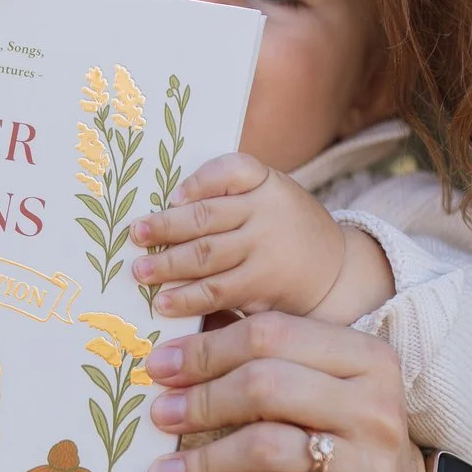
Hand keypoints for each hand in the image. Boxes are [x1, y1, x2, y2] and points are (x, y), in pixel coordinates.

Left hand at [129, 152, 391, 323]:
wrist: (337, 271)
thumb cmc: (286, 230)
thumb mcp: (271, 198)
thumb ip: (230, 196)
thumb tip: (165, 207)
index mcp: (267, 183)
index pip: (234, 169)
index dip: (201, 181)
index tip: (174, 195)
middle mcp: (266, 213)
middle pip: (207, 215)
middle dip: (166, 226)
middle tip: (135, 234)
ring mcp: (265, 250)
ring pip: (207, 254)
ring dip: (168, 264)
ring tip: (140, 271)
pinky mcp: (262, 285)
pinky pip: (217, 291)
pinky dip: (187, 297)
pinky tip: (164, 302)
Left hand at [136, 311, 427, 471]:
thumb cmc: (340, 445)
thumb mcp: (315, 392)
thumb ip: (262, 359)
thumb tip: (172, 341)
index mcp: (367, 358)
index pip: (273, 334)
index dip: (207, 349)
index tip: (160, 367)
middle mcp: (375, 408)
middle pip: (266, 384)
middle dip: (200, 400)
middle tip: (159, 417)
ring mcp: (369, 469)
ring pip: (262, 448)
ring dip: (197, 463)